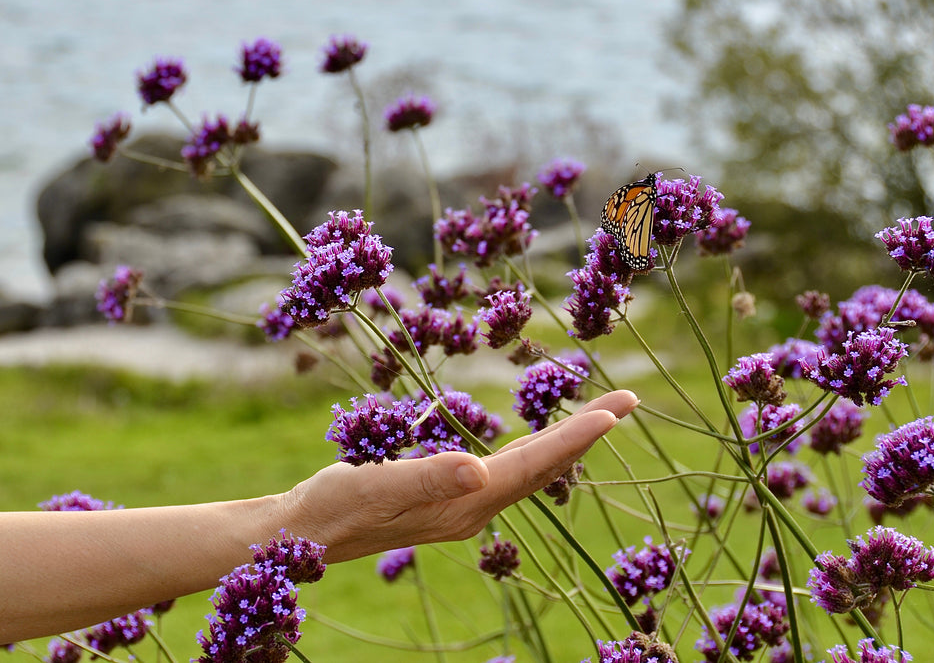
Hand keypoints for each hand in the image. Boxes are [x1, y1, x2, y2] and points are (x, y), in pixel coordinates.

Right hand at [280, 389, 638, 561]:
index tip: (614, 411)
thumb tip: (479, 469)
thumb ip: (426, 477)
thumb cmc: (332, 507)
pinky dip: (534, 451)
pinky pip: (508, 472)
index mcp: (462, 505)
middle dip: (587, 434)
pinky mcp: (448, 500)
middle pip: (543, 468)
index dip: (573, 438)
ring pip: (529, 471)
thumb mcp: (374, 486)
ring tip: (600, 416)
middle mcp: (472, 509)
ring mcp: (462, 507)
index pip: (531, 467)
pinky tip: (537, 442)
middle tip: (628, 400)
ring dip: (566, 442)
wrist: (304, 534)